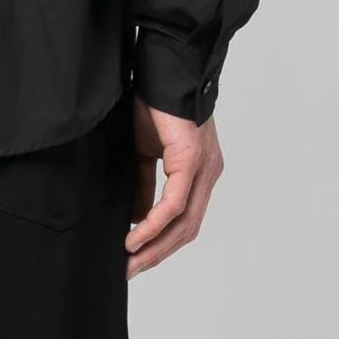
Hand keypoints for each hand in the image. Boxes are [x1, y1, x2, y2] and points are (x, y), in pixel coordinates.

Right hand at [125, 95, 223, 278]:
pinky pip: (175, 204)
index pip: (187, 219)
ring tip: (130, 259)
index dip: (163, 242)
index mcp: (200, 171)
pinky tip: (135, 234)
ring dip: (156, 246)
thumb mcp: (146, 150)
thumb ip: (146, 184)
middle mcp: (208, 174)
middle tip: (130, 270)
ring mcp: (203, 169)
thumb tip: (139, 216)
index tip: (137, 258)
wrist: (164, 69)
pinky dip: (154, 224)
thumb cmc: (155, 103)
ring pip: (184, 223)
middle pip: (188, 229)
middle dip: (158, 253)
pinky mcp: (191, 162)